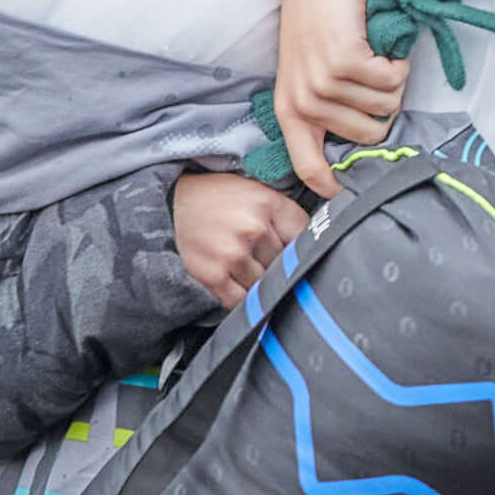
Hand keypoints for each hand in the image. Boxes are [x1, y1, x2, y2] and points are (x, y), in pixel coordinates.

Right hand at [173, 170, 308, 307]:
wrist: (175, 198)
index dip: (302, 249)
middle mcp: (252, 229)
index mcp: (268, 204)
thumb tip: (318, 246)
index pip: (304, 238)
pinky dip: (244, 300)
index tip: (299, 254)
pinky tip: (240, 285)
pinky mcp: (212, 274)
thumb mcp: (260, 193)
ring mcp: (232, 254)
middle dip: (281, 266)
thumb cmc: (222, 197)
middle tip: (269, 259)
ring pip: (265, 285)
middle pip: (285, 265)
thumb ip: (288, 217)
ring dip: (262, 283)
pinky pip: (240, 300)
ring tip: (248, 267)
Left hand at [272, 0, 405, 197]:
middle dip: (382, 109)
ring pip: (384, 107)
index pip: (309, 168)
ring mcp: (323, 83)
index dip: (335, 184)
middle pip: (367, 137)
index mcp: (290, 113)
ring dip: (392, 82)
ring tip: (375, 58)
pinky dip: (398, 64)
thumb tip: (363, 150)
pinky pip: (391, 82)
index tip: (355, 191)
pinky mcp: (344, 62)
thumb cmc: (321, 27)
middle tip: (374, 79)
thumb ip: (327, 111)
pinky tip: (384, 48)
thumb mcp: (309, 76)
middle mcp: (304, 103)